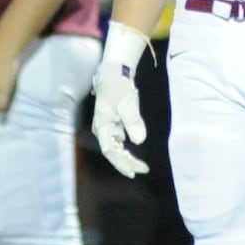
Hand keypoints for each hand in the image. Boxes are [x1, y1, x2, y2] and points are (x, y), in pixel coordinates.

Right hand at [91, 59, 148, 176]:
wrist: (114, 73)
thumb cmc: (117, 87)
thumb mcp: (126, 104)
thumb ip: (132, 122)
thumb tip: (139, 140)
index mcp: (101, 126)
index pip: (110, 151)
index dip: (121, 163)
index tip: (134, 171)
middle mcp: (102, 129)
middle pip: (113, 151)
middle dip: (127, 162)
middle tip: (143, 169)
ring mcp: (108, 127)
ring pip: (117, 147)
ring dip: (127, 156)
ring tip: (141, 164)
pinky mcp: (114, 123)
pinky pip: (120, 140)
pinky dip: (127, 147)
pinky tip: (134, 152)